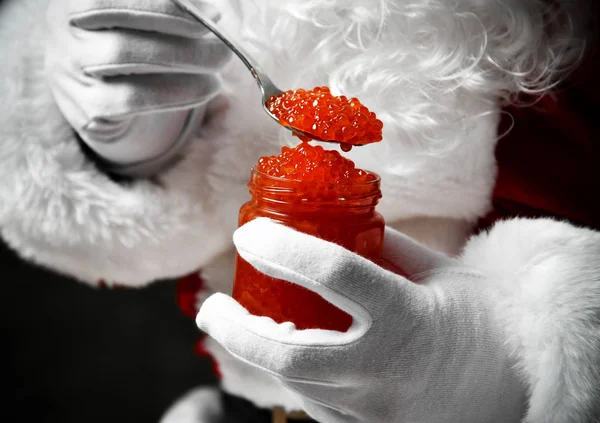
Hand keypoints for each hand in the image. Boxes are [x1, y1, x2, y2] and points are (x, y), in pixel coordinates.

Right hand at [46, 0, 230, 174]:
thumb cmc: (124, 34)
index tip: (213, 15)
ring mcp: (71, 75)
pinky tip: (206, 88)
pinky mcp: (88, 109)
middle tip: (223, 48)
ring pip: (131, 67)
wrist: (92, 82)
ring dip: (186, 67)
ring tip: (218, 65)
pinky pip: (137, 101)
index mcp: (73, 1)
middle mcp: (63, 35)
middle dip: (185, 44)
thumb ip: (168, 6)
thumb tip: (210, 13)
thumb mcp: (136, 11)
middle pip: (127, 39)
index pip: (115, 1)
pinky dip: (179, 94)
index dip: (168, 8)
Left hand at [198, 218, 525, 422]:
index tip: (250, 232)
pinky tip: (284, 353)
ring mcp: (374, 410)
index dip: (283, 248)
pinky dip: (292, 377)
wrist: (515, 382)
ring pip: (294, 385)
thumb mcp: (440, 270)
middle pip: (287, 355)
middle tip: (211, 309)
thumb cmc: (482, 318)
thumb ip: (385, 245)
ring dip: (257, 353)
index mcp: (408, 317)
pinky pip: (316, 405)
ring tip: (237, 325)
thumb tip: (337, 219)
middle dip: (236, 330)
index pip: (333, 275)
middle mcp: (384, 370)